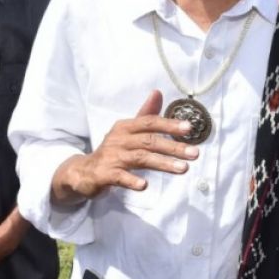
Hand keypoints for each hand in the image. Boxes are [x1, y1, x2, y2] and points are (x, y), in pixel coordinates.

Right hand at [51, 91, 197, 203]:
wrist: (84, 171)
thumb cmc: (113, 150)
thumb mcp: (127, 131)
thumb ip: (145, 114)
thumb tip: (157, 93)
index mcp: (125, 127)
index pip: (150, 122)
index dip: (169, 124)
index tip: (189, 129)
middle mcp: (119, 139)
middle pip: (149, 141)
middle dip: (173, 147)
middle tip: (194, 153)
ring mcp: (112, 157)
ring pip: (140, 158)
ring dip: (162, 163)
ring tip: (183, 169)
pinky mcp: (105, 174)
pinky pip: (120, 177)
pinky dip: (132, 181)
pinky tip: (144, 186)